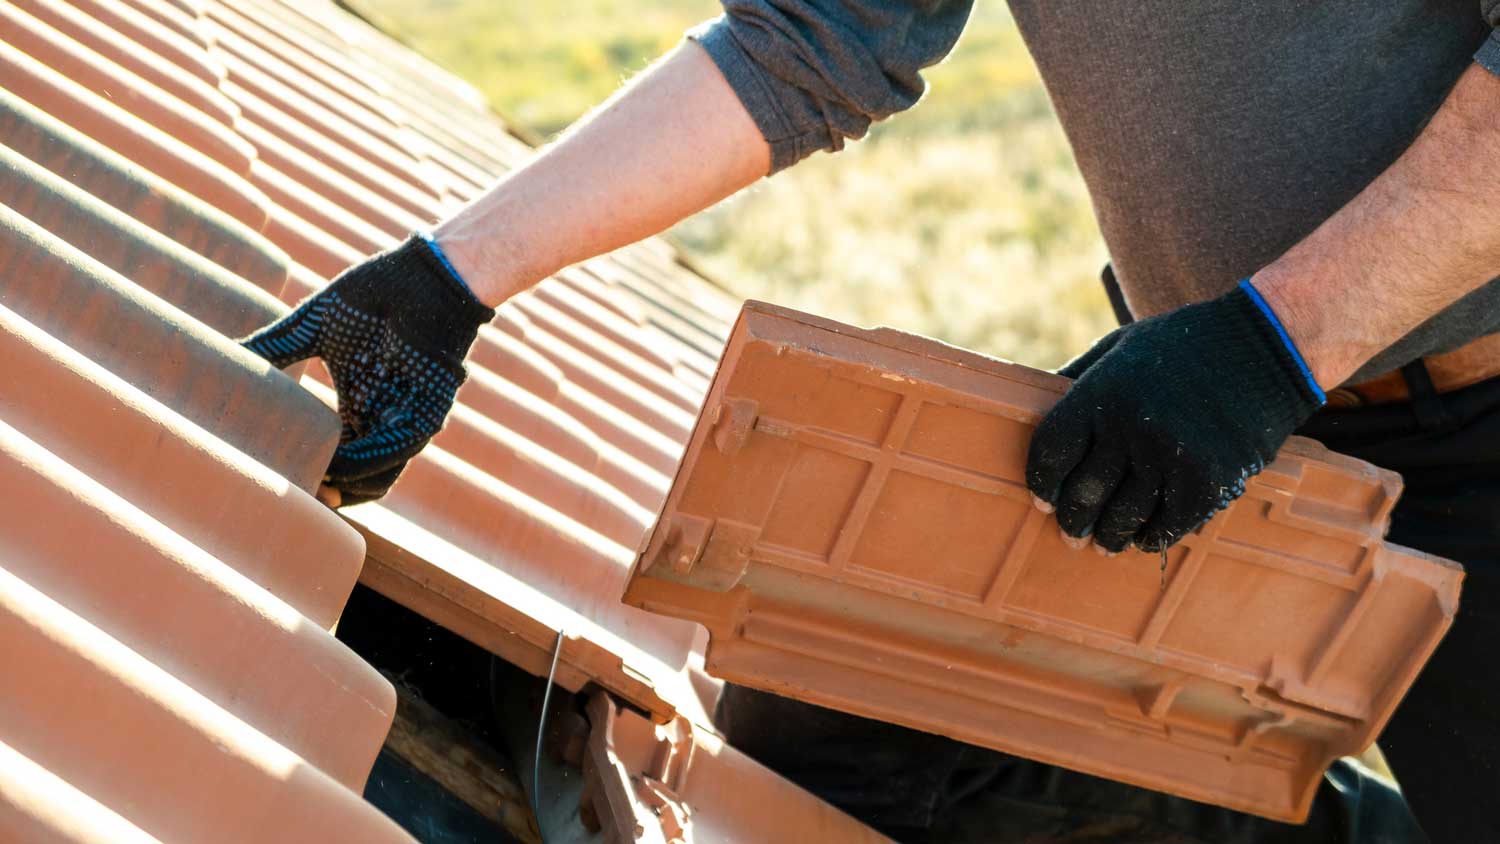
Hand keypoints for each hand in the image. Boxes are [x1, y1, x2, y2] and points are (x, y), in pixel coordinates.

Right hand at [241, 235, 494, 504]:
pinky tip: (333, 468)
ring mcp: (405, 421)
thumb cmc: (374, 294)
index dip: (304, 474)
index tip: (265, 478)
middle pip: (352, 480)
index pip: (330, 458)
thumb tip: (217, 356)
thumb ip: (272, 348)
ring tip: (302, 493)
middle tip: (280, 501)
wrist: (424, 274)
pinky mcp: (427, 413)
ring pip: (376, 478)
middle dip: (319, 494)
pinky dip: (363, 464)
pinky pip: (395, 451)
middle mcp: (380, 421)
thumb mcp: (311, 327)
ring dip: (340, 489)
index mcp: (356, 407)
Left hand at [1026, 281, 1325, 552]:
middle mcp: (1129, 427)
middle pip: (1082, 494)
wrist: (1265, 346)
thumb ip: (1077, 380)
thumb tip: (1031, 406)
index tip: (1042, 500)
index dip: (1041, 483)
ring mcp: (1169, 457)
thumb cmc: (1181, 346)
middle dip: (1072, 522)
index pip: (1050, 454)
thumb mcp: (1119, 348)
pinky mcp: (1207, 482)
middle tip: (1071, 534)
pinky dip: (1150, 538)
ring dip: (1108, 538)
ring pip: (1121, 519)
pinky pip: (1166, 527)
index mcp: (1100, 393)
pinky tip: (1144, 538)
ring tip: (1104, 544)